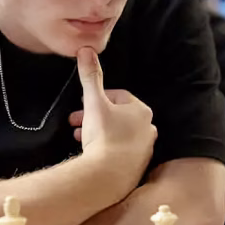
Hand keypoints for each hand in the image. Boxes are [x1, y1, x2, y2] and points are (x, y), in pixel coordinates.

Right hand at [70, 47, 156, 199]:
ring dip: (99, 132)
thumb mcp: (94, 102)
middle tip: (76, 122)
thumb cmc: (104, 134)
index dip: (98, 98)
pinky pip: (120, 152)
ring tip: (80, 138)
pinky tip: (92, 154)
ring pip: (118, 134)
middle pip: (118, 116)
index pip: (118, 96)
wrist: (108, 176)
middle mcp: (148, 128)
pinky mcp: (138, 167)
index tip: (83, 105)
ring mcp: (145, 149)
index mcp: (141, 110)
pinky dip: (106, 149)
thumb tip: (86, 49)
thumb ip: (91, 76)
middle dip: (95, 117)